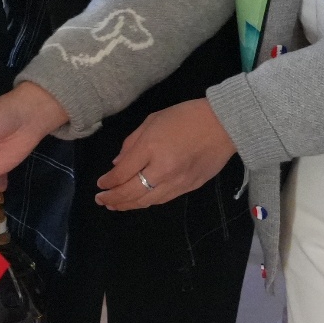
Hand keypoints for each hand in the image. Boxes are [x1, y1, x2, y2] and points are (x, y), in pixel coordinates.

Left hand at [95, 98, 235, 209]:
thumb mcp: (151, 121)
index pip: (122, 174)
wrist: (224, 124)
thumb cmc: (185, 117)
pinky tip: (137, 202)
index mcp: (150, 149)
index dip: (107, 182)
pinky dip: (146, 203)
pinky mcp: (190, 188)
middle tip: (100, 199)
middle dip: (112, 198)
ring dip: (127, 205)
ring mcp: (177, 182)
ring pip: (146, 201)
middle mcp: (162, 170)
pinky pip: (162, 200)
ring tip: (114, 205)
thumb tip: (117, 165)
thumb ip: (131, 144)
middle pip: (131, 192)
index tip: (100, 184)